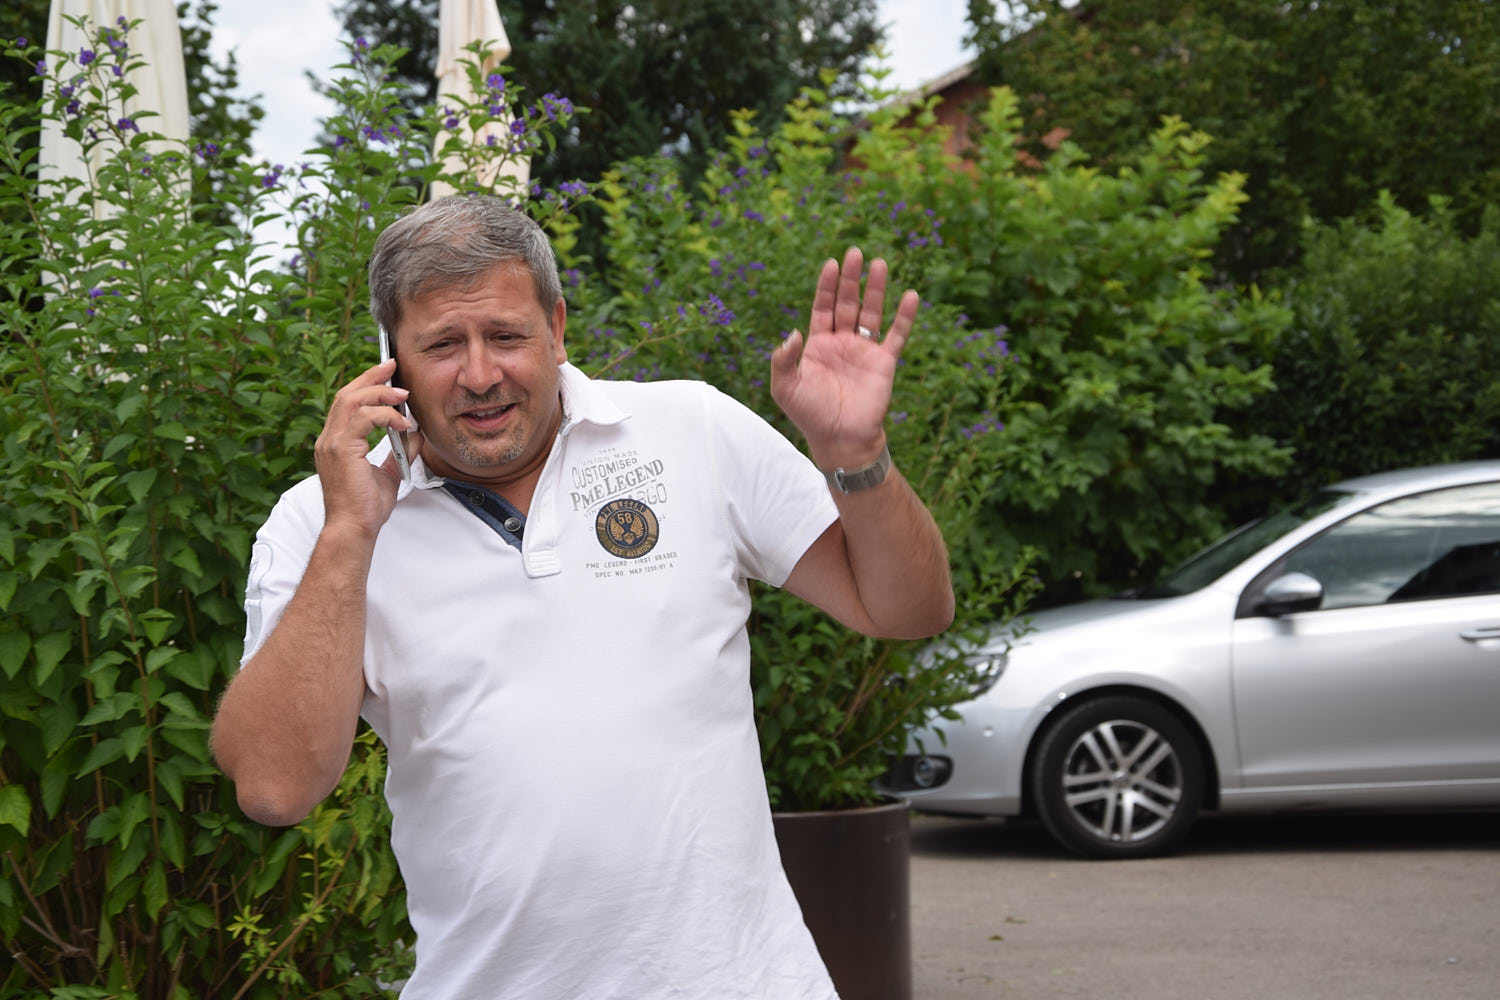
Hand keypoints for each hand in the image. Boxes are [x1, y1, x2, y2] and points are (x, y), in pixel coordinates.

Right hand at [313, 359, 422, 536]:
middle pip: (346, 394)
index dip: (366, 383)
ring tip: (402, 394)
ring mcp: (331, 443)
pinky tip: (401, 422)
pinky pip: (362, 418)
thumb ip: (399, 449)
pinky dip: (384, 415)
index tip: (387, 371)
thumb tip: (416, 432)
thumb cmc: (367, 507)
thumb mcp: (389, 472)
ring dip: (379, 393)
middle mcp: (328, 439)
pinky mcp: (340, 450)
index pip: (347, 402)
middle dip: (371, 376)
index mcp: (336, 442)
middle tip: (393, 365)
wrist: (354, 528)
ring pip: (351, 400)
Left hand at [770, 246, 918, 468]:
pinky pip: (897, 335)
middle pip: (847, 302)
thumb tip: (793, 332)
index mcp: (818, 344)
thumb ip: (783, 360)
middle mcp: (842, 342)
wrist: (840, 440)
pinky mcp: (884, 362)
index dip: (826, 285)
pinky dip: (905, 316)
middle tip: (855, 253)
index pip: (823, 306)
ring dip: (876, 289)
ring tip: (880, 263)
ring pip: (872, 312)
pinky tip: (911, 295)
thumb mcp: (785, 388)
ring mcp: (865, 351)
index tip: (831, 264)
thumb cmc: (810, 415)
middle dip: (850, 278)